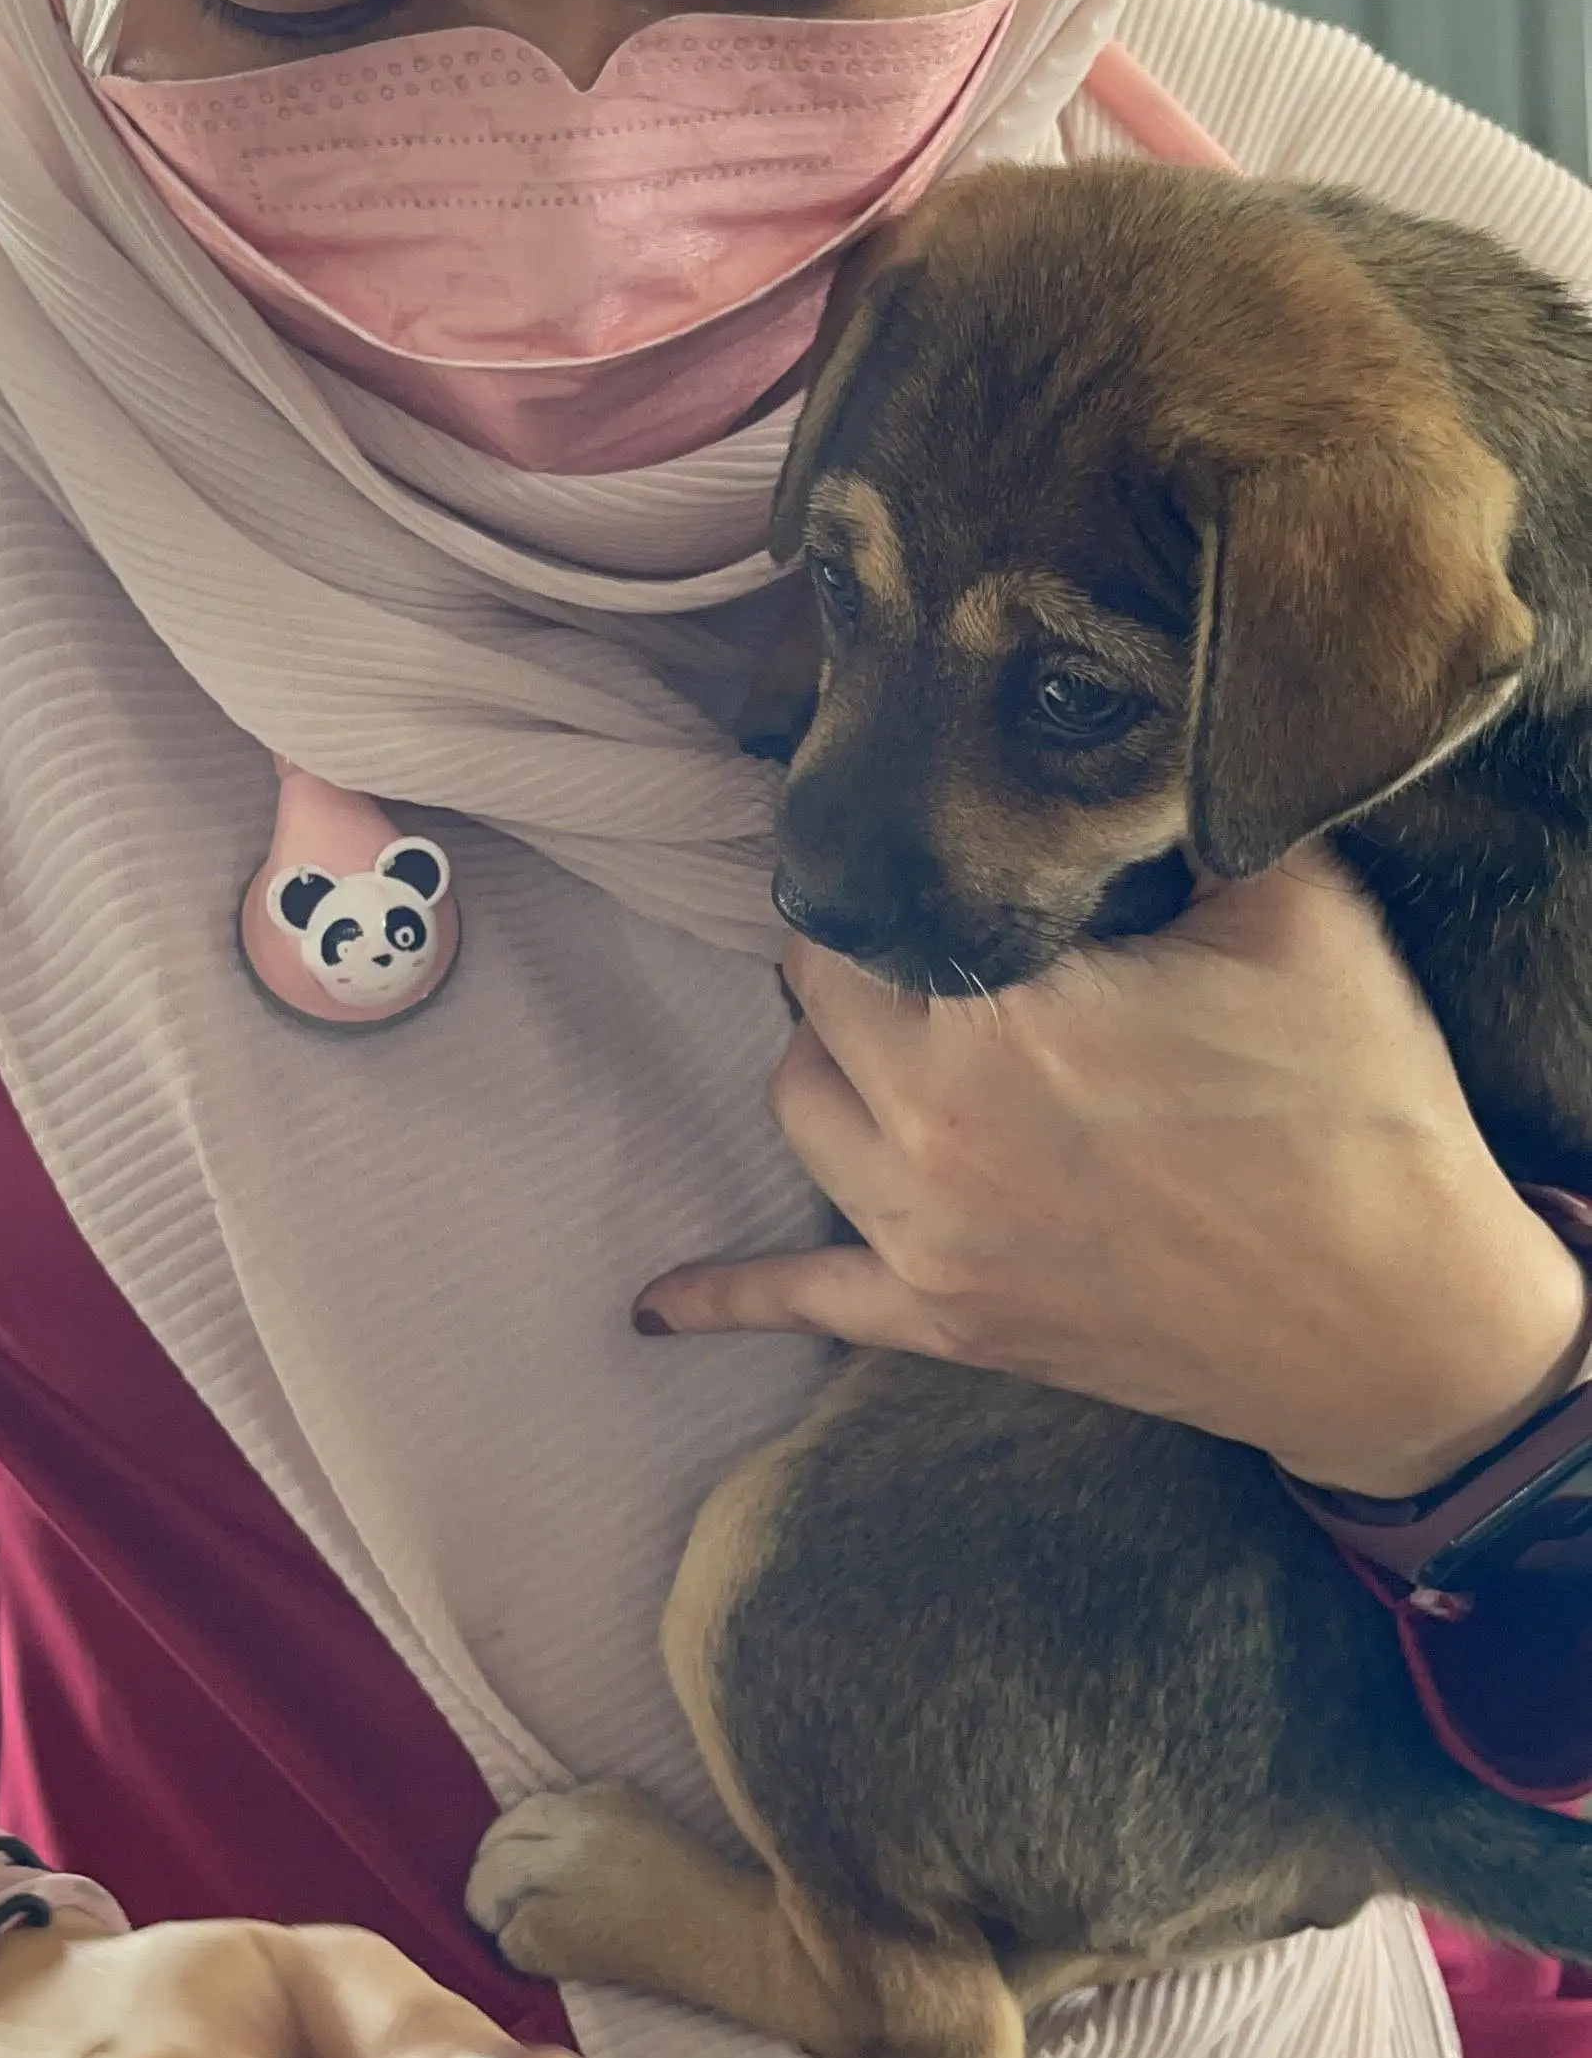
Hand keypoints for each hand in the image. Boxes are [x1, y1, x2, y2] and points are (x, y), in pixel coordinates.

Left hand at [636, 849, 1588, 1528]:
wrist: (1403, 1328)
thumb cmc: (1358, 1116)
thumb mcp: (1295, 916)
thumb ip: (1182, 814)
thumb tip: (1124, 730)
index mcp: (1004, 1019)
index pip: (860, 912)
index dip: (885, 868)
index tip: (912, 839)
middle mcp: (934, 1133)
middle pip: (811, 1005)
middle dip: (857, 959)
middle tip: (922, 928)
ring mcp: (931, 1241)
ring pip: (799, 1114)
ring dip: (830, 1065)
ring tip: (896, 1029)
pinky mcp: (950, 1327)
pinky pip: (804, 1305)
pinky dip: (726, 1296)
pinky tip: (653, 1304)